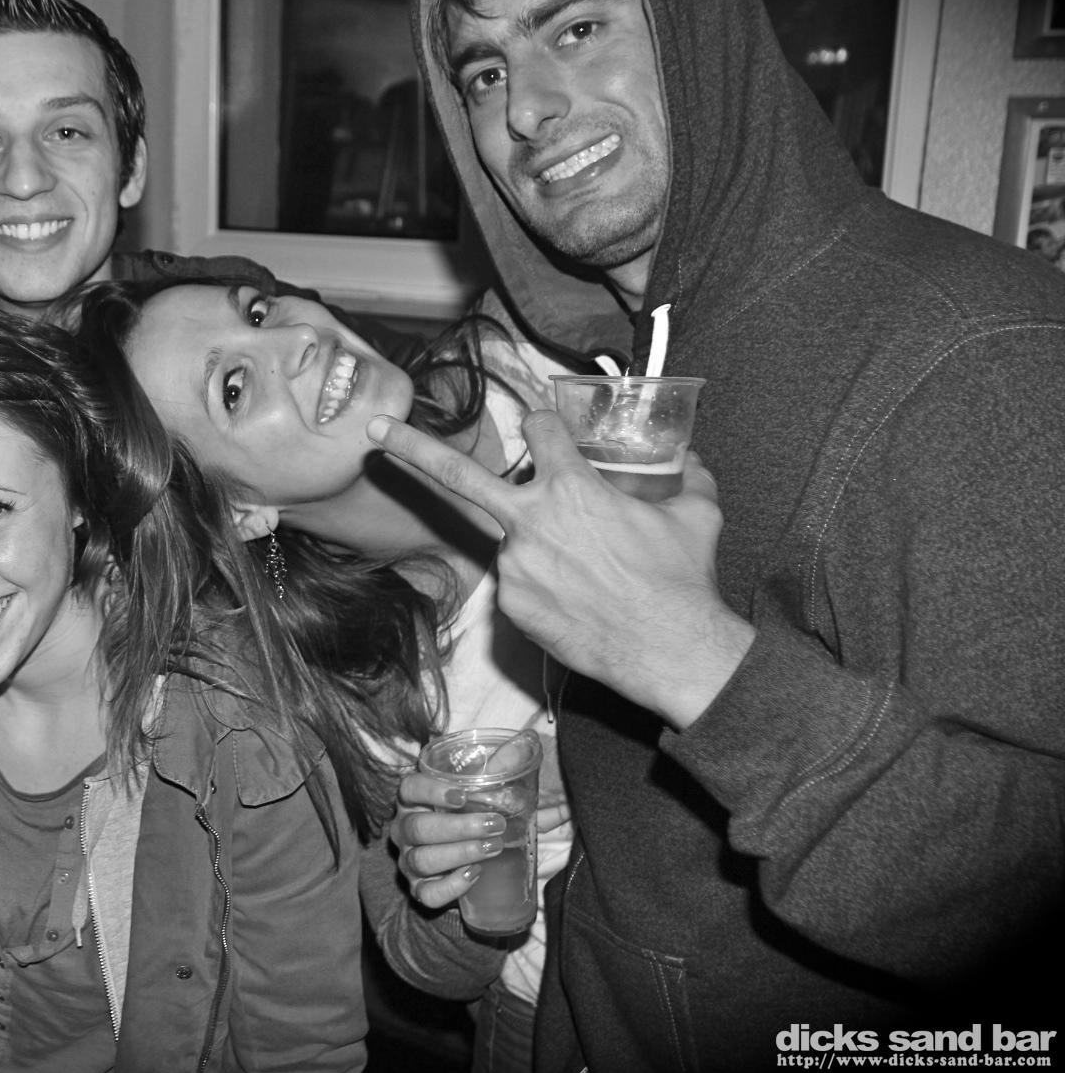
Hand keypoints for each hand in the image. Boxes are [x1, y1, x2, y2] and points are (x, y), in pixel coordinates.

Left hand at [369, 412, 755, 729]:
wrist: (668, 651)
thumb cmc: (682, 580)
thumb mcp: (697, 514)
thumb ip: (685, 476)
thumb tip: (686, 459)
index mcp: (572, 487)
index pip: (541, 430)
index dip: (546, 422)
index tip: (545, 423)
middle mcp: (531, 521)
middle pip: (457, 475)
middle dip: (412, 448)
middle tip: (375, 432)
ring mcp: (514, 566)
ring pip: (517, 540)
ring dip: (544, 547)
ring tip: (595, 577)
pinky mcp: (510, 605)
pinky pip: (523, 582)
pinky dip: (546, 585)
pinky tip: (581, 601)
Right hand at [389, 768, 570, 908]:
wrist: (468, 862)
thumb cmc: (472, 816)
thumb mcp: (485, 791)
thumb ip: (505, 769)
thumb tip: (530, 740)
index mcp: (415, 799)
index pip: (409, 788)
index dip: (430, 790)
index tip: (461, 795)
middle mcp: (405, 828)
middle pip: (418, 827)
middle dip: (457, 827)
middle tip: (495, 825)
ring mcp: (409, 860)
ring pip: (421, 859)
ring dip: (459, 854)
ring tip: (493, 848)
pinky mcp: (420, 888)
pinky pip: (426, 892)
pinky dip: (449, 887)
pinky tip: (473, 875)